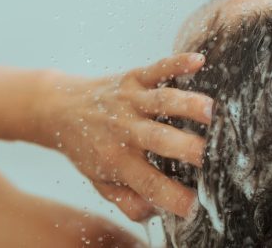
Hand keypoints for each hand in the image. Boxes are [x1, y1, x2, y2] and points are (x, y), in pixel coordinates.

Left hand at [45, 53, 211, 219]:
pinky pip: (156, 69)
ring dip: (187, 105)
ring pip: (161, 101)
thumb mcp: (100, 182)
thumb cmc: (87, 148)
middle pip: (159, 139)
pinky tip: (199, 61)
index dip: (173, 198)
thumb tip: (156, 211)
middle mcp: (124, 130)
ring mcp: (129, 101)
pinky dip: (176, 63)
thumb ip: (127, 201)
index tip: (196, 206)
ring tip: (212, 111)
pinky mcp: (132, 78)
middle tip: (213, 156)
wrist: (59, 109)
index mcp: (117, 161)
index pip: (149, 184)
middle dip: (187, 148)